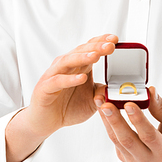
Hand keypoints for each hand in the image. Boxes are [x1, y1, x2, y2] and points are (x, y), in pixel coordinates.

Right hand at [5, 33, 117, 161]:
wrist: (46, 122)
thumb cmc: (67, 107)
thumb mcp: (92, 100)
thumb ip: (103, 92)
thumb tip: (116, 88)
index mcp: (78, 66)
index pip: (90, 48)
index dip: (101, 42)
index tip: (115, 39)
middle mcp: (66, 67)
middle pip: (81, 51)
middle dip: (96, 47)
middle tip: (110, 45)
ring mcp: (54, 75)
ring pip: (68, 61)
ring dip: (82, 57)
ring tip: (96, 55)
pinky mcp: (45, 88)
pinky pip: (58, 81)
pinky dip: (70, 79)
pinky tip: (81, 78)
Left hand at [96, 87, 161, 161]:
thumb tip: (150, 92)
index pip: (149, 136)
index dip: (138, 120)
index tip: (129, 104)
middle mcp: (148, 160)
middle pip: (127, 140)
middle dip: (115, 120)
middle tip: (105, 103)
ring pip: (117, 141)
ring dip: (107, 120)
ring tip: (100, 103)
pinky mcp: (125, 159)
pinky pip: (115, 142)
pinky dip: (110, 126)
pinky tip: (106, 112)